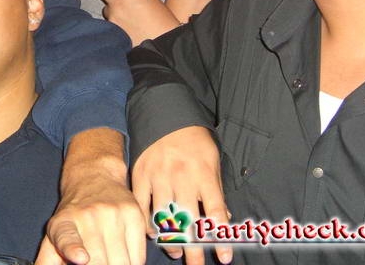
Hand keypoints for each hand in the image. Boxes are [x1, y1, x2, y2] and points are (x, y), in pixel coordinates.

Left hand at [36, 129, 145, 264]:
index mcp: (64, 224)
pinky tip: (123, 256)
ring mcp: (113, 214)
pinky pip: (138, 256)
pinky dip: (133, 262)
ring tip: (109, 259)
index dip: (73, 249)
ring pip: (122, 262)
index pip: (67, 238)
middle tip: (97, 264)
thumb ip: (47, 259)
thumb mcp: (55, 232)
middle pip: (101, 262)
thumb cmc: (74, 212)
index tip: (81, 259)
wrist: (95, 176)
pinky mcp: (134, 214)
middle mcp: (88, 216)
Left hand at [69, 0, 179, 44]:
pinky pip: (112, 23)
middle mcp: (118, 1)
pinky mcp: (112, 29)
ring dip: (116, 11)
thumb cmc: (162, 20)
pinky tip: (132, 31)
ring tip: (134, 21)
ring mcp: (113, 16)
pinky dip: (119, 24)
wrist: (163, 42)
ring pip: (108, 8)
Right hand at [132, 126, 231, 264]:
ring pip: (162, 216)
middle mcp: (181, 177)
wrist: (166, 113)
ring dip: (169, 239)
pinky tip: (151, 234)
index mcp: (204, 173)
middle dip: (192, 249)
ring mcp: (158, 176)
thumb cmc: (194, 140)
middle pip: (188, 221)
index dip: (220, 238)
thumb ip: (216, 190)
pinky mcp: (140, 174)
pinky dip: (145, 222)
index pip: (215, 212)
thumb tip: (223, 220)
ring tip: (175, 252)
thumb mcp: (213, 160)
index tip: (224, 258)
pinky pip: (140, 205)